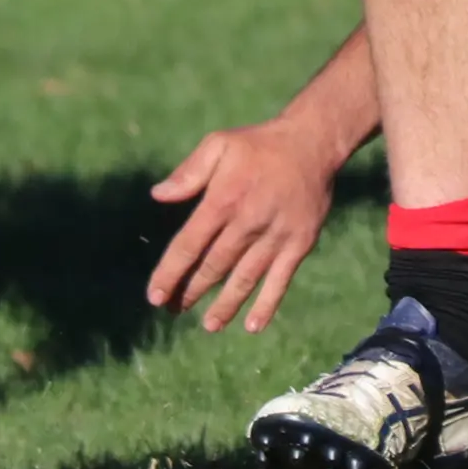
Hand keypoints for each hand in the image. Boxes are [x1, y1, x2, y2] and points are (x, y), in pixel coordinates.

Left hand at [147, 115, 340, 331]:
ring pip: (244, 280)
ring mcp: (275, 236)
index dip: (170, 273)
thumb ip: (189, 173)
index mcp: (223, 200)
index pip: (189, 245)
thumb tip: (158, 195)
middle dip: (191, 292)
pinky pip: (280, 281)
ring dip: (225, 306)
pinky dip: (266, 305)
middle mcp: (248, 222)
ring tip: (209, 325)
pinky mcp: (299, 244)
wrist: (312, 143)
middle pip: (213, 267)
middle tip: (174, 310)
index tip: (155, 296)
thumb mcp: (219, 145)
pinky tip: (252, 325)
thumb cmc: (259, 145)